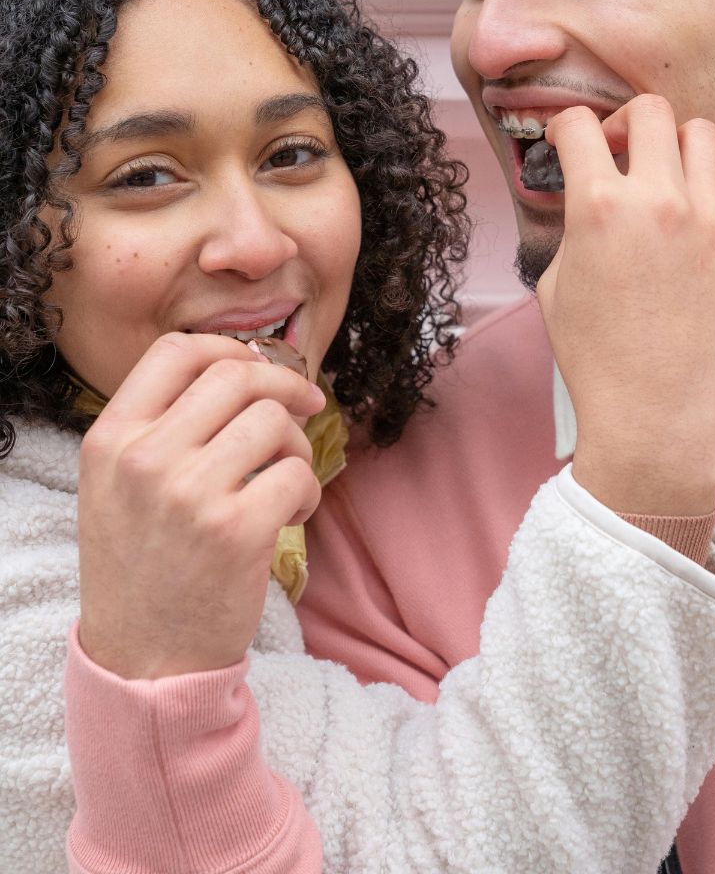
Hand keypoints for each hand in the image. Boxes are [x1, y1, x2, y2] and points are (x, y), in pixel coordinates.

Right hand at [78, 333, 325, 678]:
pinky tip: (290, 516)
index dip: (228, 347)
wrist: (143, 664)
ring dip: (297, 446)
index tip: (259, 367)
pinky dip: (308, 492)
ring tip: (285, 480)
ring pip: (274, 421)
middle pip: (236, 375)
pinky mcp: (236, 531)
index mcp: (110, 439)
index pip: (175, 351)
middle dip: (284, 386)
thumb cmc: (141, 567)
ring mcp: (189, 493)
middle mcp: (144, 458)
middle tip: (305, 407)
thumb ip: (160, 426)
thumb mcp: (117, 486)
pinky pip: (297, 475)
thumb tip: (243, 367)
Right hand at [536, 96, 714, 516]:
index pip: (579, 124)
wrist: (653, 413)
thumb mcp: (556, 284)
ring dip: (675, 147)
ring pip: (701, 134)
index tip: (568, 144)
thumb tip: (583, 199)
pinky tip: (705, 206)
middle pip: (649, 110)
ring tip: (666, 179)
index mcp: (598, 207)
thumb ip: (572, 227)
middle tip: (619, 152)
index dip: (565, 128)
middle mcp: (658, 200)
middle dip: (625, 123)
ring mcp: (709, 218)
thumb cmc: (595, 357)